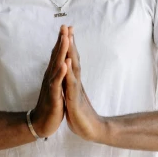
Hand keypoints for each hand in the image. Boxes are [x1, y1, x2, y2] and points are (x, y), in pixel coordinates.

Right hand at [30, 25, 68, 138]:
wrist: (41, 123)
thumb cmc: (50, 105)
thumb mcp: (55, 87)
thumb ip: (57, 75)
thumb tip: (59, 63)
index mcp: (53, 75)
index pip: (58, 55)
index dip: (62, 41)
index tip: (67, 27)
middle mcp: (50, 77)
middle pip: (56, 55)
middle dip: (61, 40)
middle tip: (65, 26)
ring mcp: (51, 85)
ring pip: (56, 66)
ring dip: (61, 52)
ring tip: (66, 39)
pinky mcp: (53, 96)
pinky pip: (56, 83)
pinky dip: (61, 73)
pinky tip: (65, 64)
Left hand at [62, 26, 105, 141]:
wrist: (91, 130)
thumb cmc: (81, 114)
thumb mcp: (73, 97)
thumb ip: (72, 85)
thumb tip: (70, 76)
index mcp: (74, 81)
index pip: (71, 60)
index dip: (69, 46)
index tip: (66, 31)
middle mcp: (76, 82)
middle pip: (73, 59)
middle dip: (70, 42)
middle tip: (67, 26)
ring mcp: (76, 89)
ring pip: (73, 68)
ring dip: (70, 52)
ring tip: (68, 37)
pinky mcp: (74, 99)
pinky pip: (70, 84)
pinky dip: (68, 72)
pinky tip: (66, 62)